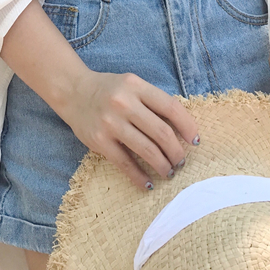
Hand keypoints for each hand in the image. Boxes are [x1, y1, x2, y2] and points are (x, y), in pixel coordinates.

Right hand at [56, 70, 200, 191]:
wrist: (73, 91)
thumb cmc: (110, 90)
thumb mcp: (133, 85)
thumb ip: (153, 101)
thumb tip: (181, 128)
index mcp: (137, 87)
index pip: (171, 107)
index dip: (188, 126)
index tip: (196, 141)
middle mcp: (124, 103)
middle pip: (162, 132)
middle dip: (176, 151)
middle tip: (181, 161)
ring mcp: (111, 123)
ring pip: (147, 150)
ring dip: (163, 165)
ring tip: (170, 172)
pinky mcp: (99, 141)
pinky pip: (125, 163)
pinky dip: (139, 177)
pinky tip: (148, 184)